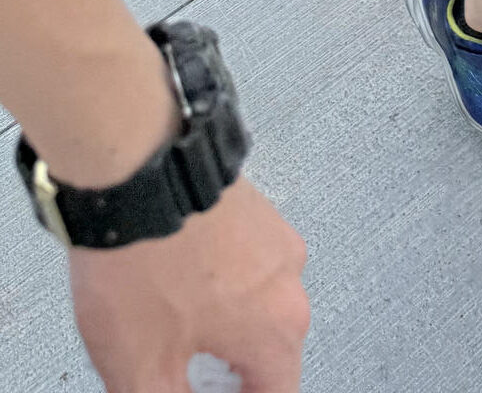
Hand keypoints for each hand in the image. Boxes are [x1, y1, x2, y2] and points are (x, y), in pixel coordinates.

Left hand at [68, 175, 308, 391]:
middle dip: (226, 376)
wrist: (136, 168)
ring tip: (165, 331)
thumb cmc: (143, 258)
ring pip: (255, 307)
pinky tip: (169, 287)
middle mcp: (289, 280)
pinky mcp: (253, 209)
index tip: (206, 392)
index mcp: (276, 329)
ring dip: (220, 330)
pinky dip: (215, 288)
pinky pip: (243, 267)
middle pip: (267, 355)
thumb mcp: (139, 369)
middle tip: (180, 377)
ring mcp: (273, 237)